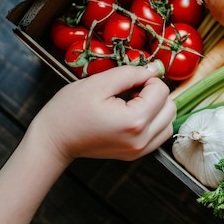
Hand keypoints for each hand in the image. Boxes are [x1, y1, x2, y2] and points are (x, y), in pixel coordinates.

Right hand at [27, 62, 175, 164]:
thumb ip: (131, 73)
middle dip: (155, 93)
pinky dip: (153, 121)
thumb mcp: (98, 83)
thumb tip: (153, 69)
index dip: (146, 79)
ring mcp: (140, 150)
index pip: (161, 91)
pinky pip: (160, 134)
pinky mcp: (136, 154)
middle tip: (132, 90)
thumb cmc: (69, 111)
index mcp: (134, 121)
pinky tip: (134, 115)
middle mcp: (142, 139)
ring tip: (132, 103)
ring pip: (168, 121)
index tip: (129, 80)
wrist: (53, 140)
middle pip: (170, 107)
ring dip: (157, 108)